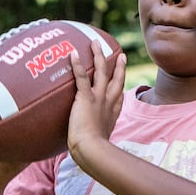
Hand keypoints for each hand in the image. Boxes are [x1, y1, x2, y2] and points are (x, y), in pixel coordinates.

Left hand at [67, 47, 125, 166]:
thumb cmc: (94, 151)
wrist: (92, 150)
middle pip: (116, 79)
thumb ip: (96, 141)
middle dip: (118, 66)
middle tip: (119, 54)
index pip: (119, 95)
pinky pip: (82, 77)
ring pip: (101, 71)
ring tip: (95, 43)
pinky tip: (73, 53)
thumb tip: (90, 150)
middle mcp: (109, 102)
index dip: (121, 84)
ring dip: (98, 56)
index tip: (122, 76)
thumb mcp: (99, 144)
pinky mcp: (86, 97)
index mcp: (113, 113)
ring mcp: (99, 98)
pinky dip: (77, 65)